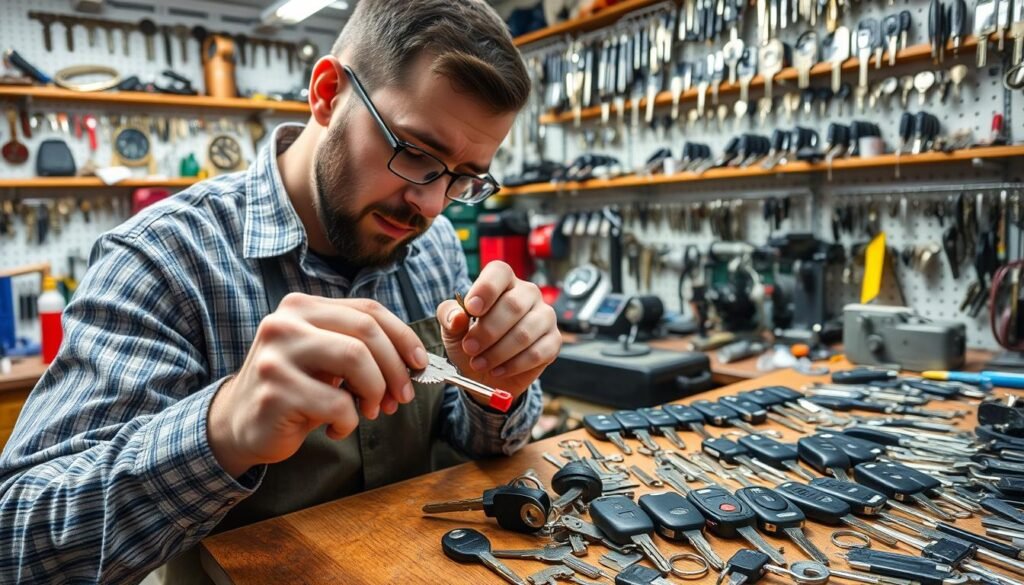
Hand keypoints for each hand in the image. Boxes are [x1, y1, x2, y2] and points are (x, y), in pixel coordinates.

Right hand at [207, 294, 428, 476]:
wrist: (238, 426)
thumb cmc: (294, 390)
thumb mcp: (325, 358)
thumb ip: (359, 347)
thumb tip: (414, 361)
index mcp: (302, 306)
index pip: (368, 310)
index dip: (402, 337)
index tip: (419, 363)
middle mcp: (285, 322)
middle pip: (365, 332)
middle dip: (394, 368)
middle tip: (401, 396)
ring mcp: (277, 355)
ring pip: (355, 360)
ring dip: (375, 391)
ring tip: (370, 411)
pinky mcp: (275, 391)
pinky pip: (336, 403)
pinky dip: (348, 422)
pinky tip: (336, 428)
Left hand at [437, 262, 560, 400]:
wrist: (487, 373)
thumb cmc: (472, 341)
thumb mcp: (452, 328)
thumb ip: (449, 316)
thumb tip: (457, 316)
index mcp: (503, 282)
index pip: (499, 272)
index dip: (486, 289)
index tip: (471, 309)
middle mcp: (527, 294)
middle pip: (513, 305)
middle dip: (487, 331)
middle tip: (470, 348)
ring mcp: (544, 316)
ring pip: (525, 332)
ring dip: (498, 352)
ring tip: (479, 363)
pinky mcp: (553, 340)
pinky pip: (537, 352)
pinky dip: (513, 365)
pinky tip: (498, 370)